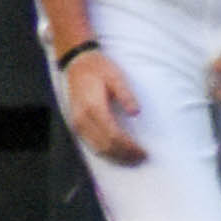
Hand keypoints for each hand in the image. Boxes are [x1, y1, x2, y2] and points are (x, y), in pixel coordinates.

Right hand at [58, 45, 148, 163]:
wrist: (77, 63)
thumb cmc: (99, 68)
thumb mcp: (116, 77)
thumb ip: (126, 94)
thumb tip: (136, 112)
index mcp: (93, 107)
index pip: (113, 135)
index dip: (129, 147)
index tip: (143, 151)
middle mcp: (82, 118)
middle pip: (105, 146)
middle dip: (124, 155)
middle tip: (141, 157)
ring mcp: (77, 122)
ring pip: (97, 148)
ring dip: (115, 156)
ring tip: (132, 158)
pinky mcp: (76, 124)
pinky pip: (90, 144)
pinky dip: (105, 152)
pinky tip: (117, 152)